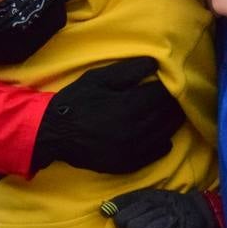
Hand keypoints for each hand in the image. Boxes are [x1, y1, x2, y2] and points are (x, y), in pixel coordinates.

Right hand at [33, 57, 185, 174]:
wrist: (54, 133)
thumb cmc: (76, 101)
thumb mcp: (98, 78)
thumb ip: (128, 71)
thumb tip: (155, 64)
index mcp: (128, 106)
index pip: (163, 95)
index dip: (169, 87)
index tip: (169, 82)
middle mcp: (134, 130)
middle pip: (167, 115)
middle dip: (172, 104)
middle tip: (172, 97)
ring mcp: (132, 150)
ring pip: (165, 133)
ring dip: (171, 122)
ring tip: (169, 112)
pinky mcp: (128, 164)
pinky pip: (156, 153)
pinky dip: (164, 143)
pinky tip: (161, 135)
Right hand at [100, 188, 217, 227]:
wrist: (193, 211)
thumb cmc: (168, 204)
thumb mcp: (146, 197)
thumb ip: (124, 201)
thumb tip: (102, 209)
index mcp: (128, 226)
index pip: (121, 219)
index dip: (139, 208)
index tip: (153, 203)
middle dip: (153, 215)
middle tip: (166, 212)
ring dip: (161, 224)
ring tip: (172, 220)